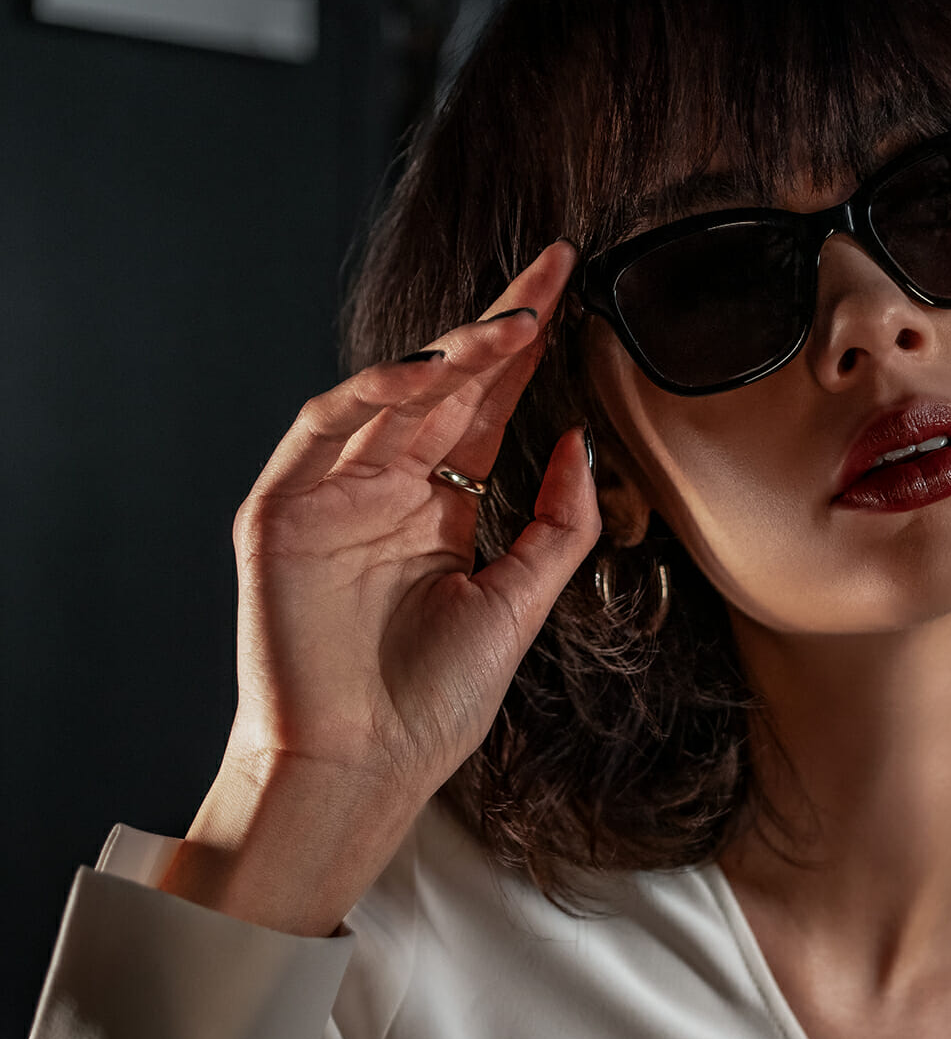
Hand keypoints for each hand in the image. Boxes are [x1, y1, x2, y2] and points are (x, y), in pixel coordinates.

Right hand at [165, 241, 600, 933]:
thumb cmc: (431, 703)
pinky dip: (372, 394)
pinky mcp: (282, 511)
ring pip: (389, 396)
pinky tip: (430, 373)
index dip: (524, 354)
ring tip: (512, 325)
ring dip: (449, 353)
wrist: (361, 767)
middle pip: (444, 387)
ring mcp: (331, 496)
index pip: (485, 410)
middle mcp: (385, 492)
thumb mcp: (521, 603)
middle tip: (551, 271)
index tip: (569, 295)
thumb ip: (557, 525)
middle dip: (497, 326)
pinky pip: (324, 428)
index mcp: (438, 512)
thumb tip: (580, 440)